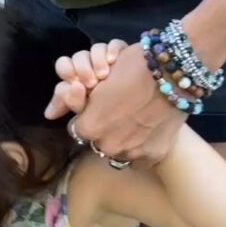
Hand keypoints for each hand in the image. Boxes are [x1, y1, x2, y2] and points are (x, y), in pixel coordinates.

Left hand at [48, 42, 185, 167]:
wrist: (174, 72)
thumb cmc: (134, 67)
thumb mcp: (99, 78)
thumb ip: (77, 99)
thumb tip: (51, 113)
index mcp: (90, 127)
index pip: (79, 130)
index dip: (90, 119)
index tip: (101, 110)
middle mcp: (107, 145)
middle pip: (100, 144)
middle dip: (107, 132)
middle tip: (122, 114)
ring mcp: (131, 154)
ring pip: (120, 153)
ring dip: (125, 142)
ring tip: (138, 122)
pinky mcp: (153, 157)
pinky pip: (141, 159)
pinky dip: (143, 149)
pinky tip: (150, 132)